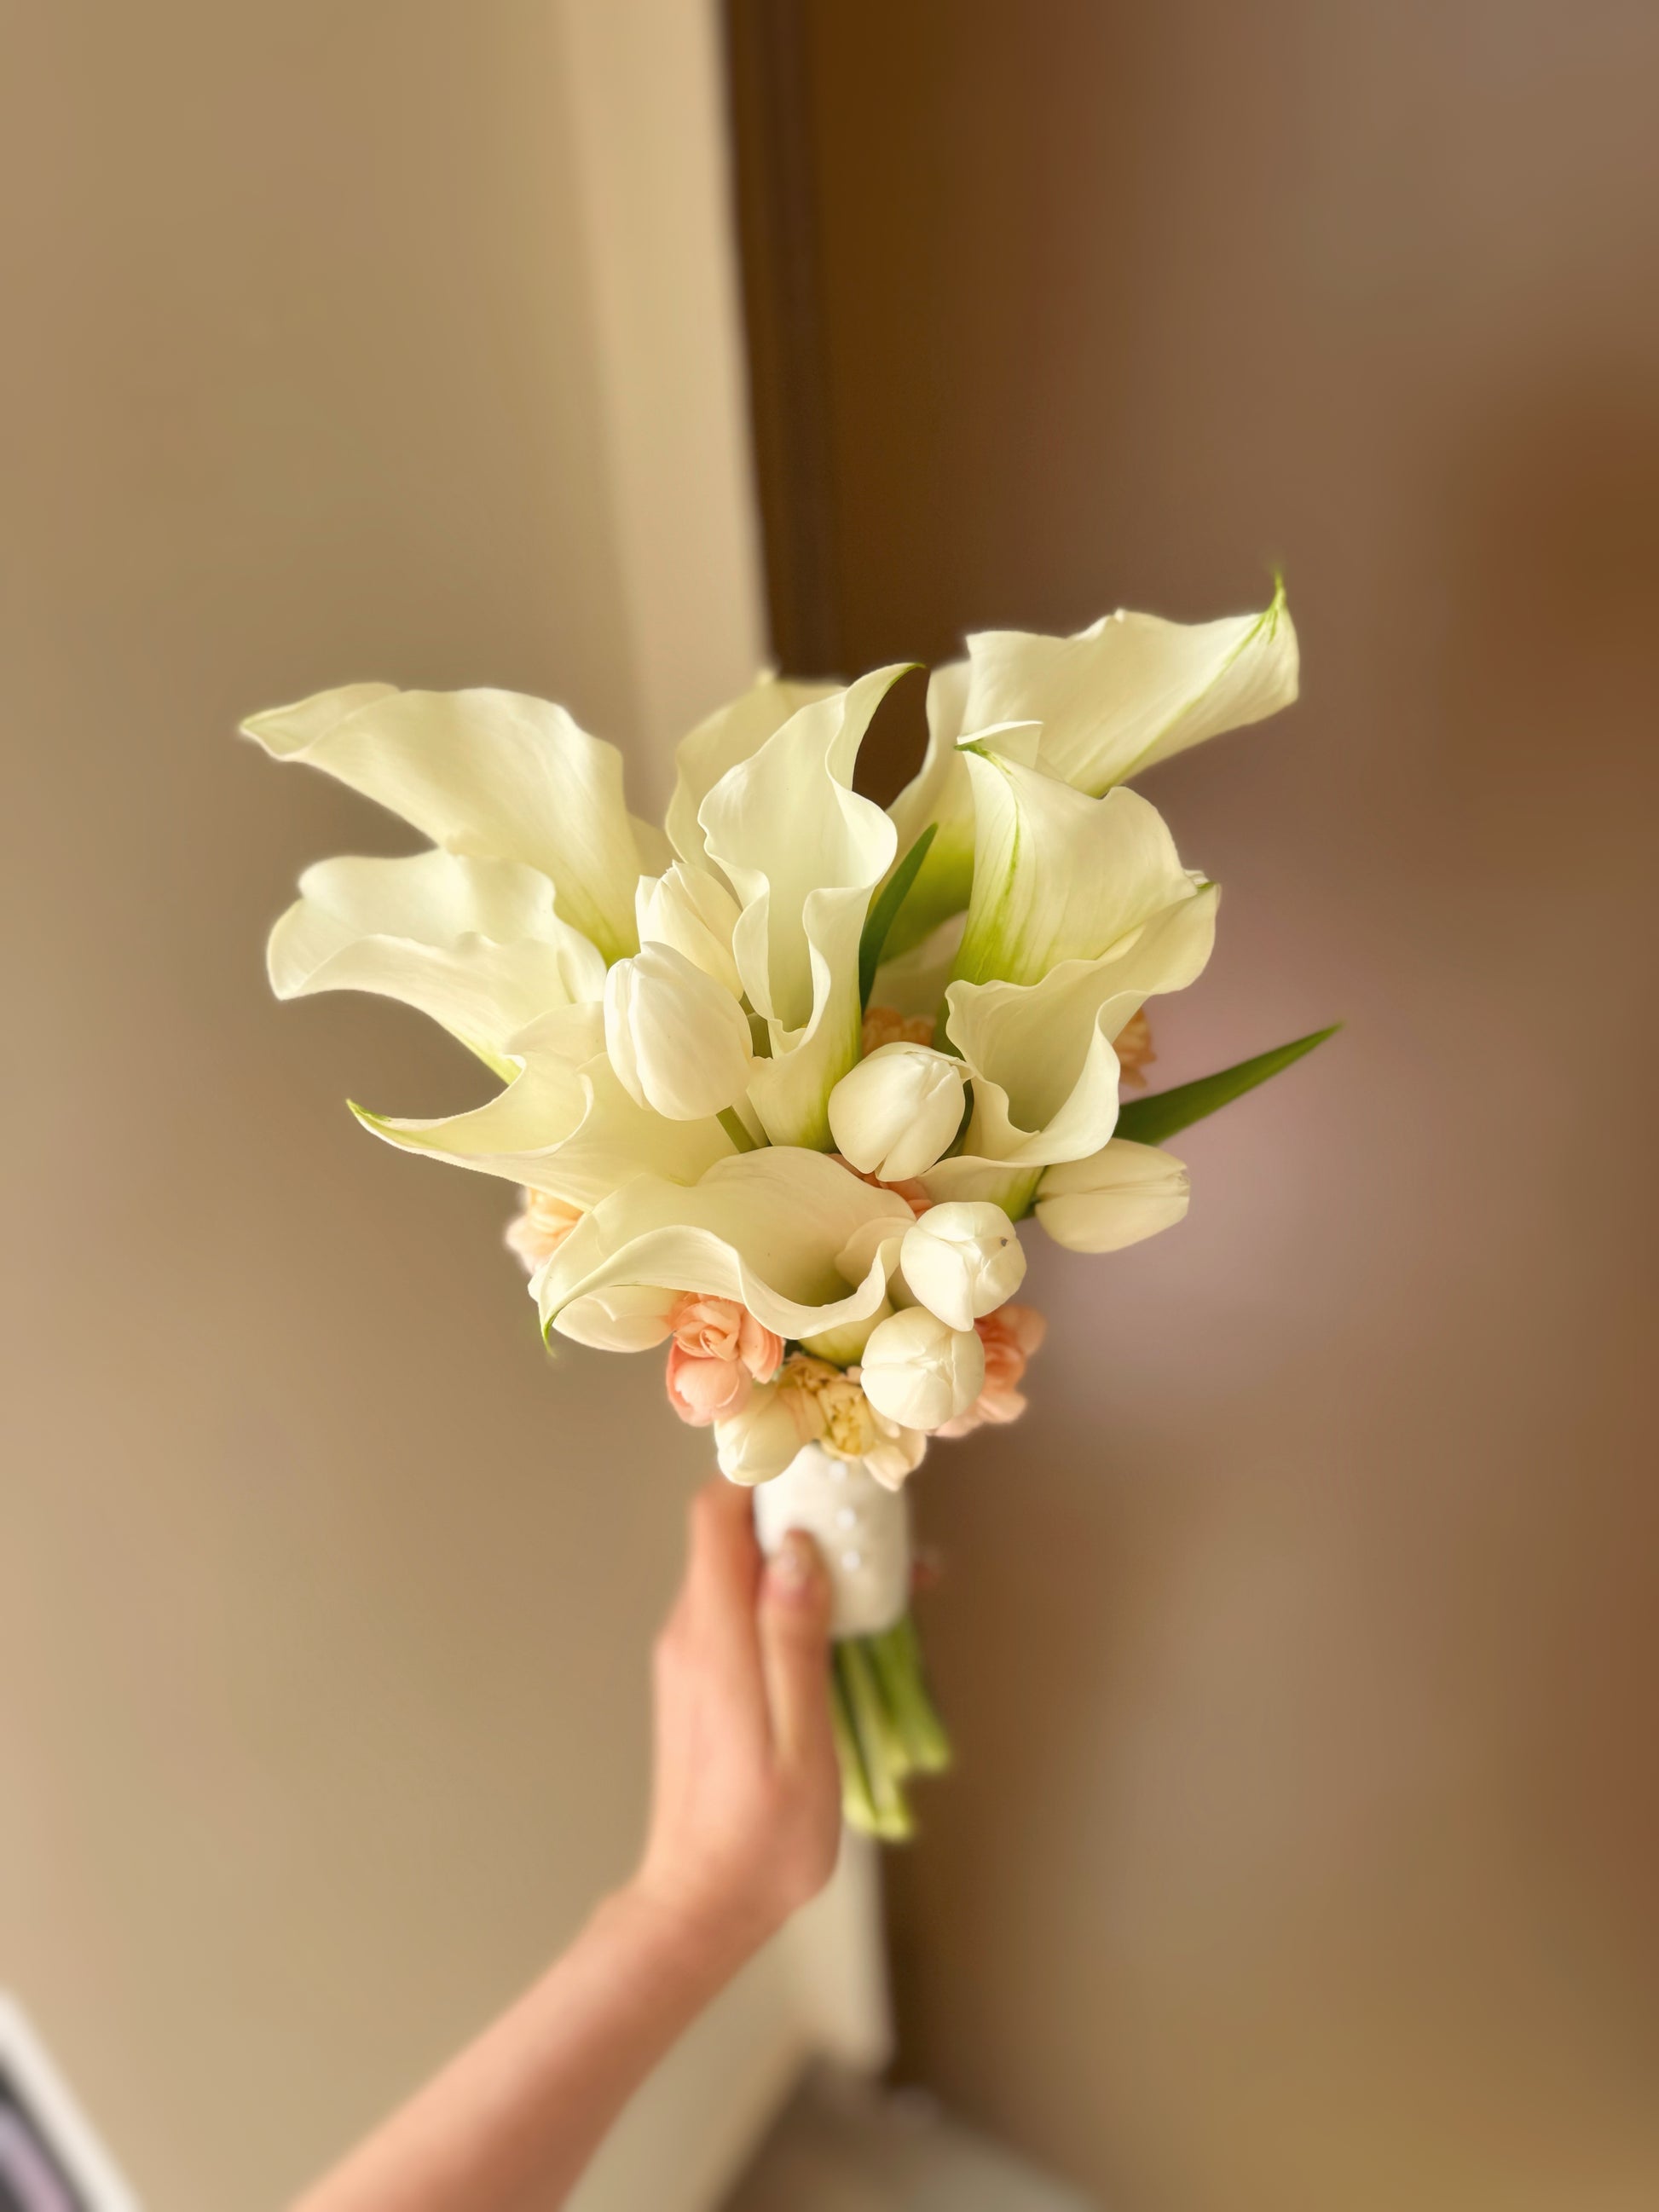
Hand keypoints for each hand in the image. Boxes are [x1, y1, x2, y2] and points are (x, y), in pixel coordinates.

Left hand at [628, 1479, 841, 1972]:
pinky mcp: (702, 1680)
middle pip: (734, 1532)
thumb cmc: (761, 1837)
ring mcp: (692, 1656)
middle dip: (807, 1515)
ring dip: (808, 1560)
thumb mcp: (799, 1740)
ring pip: (744, 1570)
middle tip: (885, 1532)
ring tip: (889, 1583)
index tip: (828, 1469)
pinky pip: (744, 1611)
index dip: (766, 1473)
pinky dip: (794, 1600)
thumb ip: (794, 1640)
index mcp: (713, 1639)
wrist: (699, 1906)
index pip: (716, 1514)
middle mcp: (691, 1634)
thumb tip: (797, 1551)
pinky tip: (849, 1628)